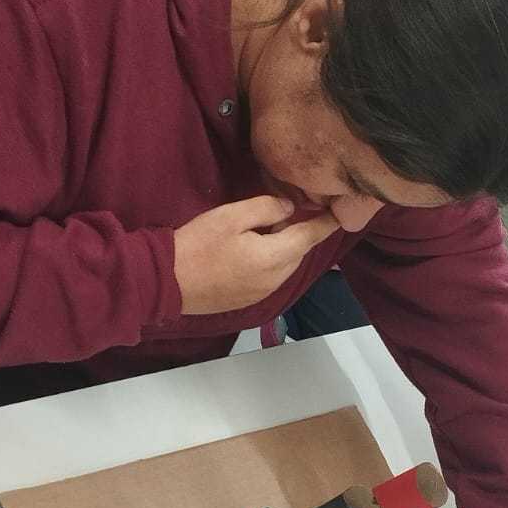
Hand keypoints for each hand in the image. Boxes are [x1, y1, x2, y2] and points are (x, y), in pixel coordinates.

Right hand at [173, 195, 338, 313]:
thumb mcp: (231, 216)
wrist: (166, 283)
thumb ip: (266, 208)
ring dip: (285, 246)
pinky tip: (255, 249)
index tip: (341, 211)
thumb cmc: (198, 245)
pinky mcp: (249, 299)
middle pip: (299, 251)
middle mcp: (276, 279)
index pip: (311, 237)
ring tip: (269, 227)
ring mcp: (263, 293)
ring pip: (286, 265)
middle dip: (301, 232)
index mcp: (275, 257)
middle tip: (292, 209)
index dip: (327, 223)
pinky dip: (273, 260)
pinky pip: (272, 276)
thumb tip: (290, 209)